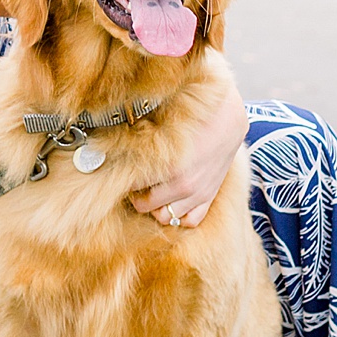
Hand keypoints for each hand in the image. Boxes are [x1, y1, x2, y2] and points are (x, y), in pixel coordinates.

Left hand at [130, 87, 247, 229]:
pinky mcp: (209, 197)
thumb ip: (137, 134)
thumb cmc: (191, 115)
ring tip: (150, 190)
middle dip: (135, 194)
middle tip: (133, 180)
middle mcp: (183, 186)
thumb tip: (109, 140)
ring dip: (154, 206)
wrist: (227, 117)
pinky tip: (171, 200)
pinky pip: (190, 220)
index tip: (119, 168)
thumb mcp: (161, 121)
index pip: (132, 184)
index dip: (122, 176)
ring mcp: (198, 194)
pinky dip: (178, 215)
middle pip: (145, 205)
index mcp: (169, 166)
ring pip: (165, 217)